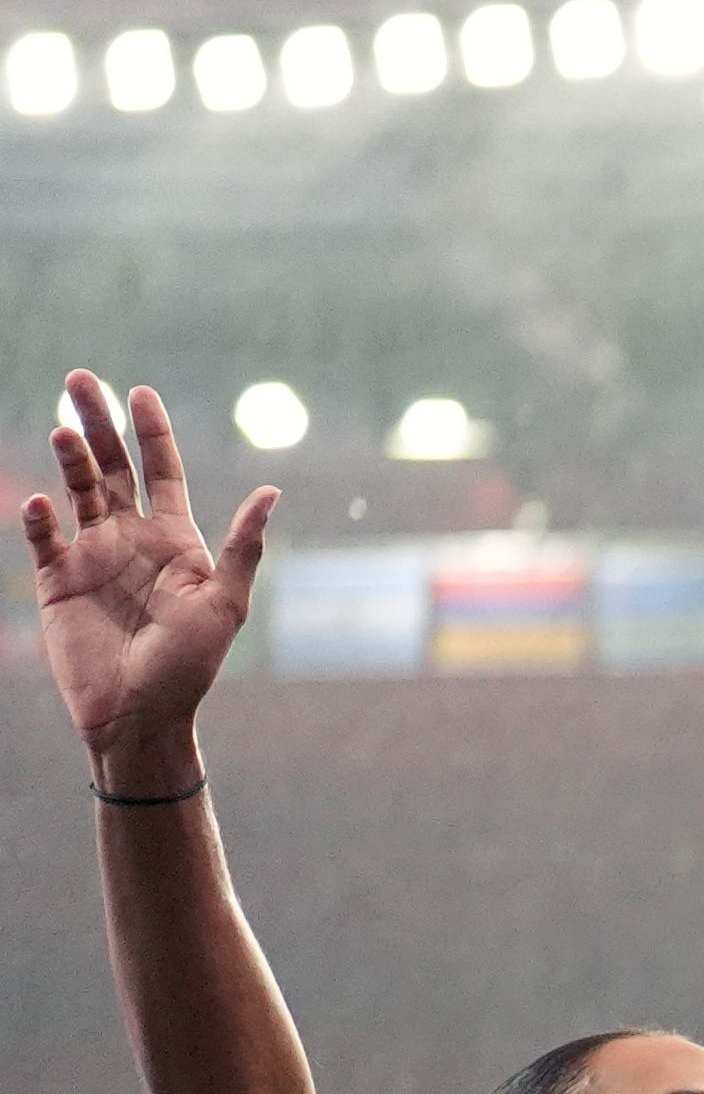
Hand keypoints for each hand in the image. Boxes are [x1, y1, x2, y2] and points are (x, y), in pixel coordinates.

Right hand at [26, 374, 272, 791]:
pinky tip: (44, 505)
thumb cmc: (190, 666)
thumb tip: (271, 491)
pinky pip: (43, 538)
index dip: (151, 433)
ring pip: (77, 491)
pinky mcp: (55, 580)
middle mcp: (130, 539)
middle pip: (110, 467)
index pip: (160, 472)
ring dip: (70, 459)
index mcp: (175, 541)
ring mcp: (91, 556)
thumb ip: (243, 547)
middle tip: (81, 379)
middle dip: (98, 423)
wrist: (141, 714)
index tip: (142, 393)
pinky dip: (41, 519)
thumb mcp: (225, 605)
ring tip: (65, 429)